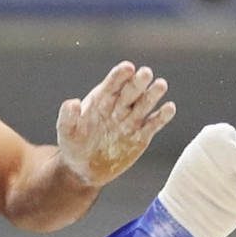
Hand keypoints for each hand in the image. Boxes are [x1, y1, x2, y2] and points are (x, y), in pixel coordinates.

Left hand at [56, 61, 175, 186]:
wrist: (82, 169)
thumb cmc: (72, 145)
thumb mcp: (66, 130)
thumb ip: (68, 116)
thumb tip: (73, 103)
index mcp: (100, 100)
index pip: (112, 84)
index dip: (119, 75)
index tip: (128, 67)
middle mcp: (118, 106)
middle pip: (131, 90)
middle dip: (138, 81)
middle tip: (146, 73)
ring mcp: (131, 120)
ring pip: (144, 104)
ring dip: (153, 94)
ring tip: (160, 84)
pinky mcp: (141, 136)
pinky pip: (153, 125)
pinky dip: (162, 117)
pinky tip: (169, 108)